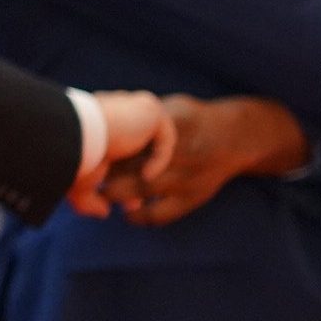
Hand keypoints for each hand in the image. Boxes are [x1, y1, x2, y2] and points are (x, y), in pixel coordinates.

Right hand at [69, 90, 171, 217]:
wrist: (72, 135)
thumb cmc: (70, 158)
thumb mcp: (77, 185)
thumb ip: (88, 200)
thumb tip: (103, 212)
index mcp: (91, 123)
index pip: (115, 149)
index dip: (121, 179)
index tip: (121, 202)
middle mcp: (112, 111)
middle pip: (135, 148)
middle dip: (137, 177)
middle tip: (136, 204)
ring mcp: (130, 106)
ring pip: (151, 141)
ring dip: (150, 166)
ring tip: (148, 188)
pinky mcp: (148, 108)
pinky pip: (164, 138)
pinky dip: (159, 160)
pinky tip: (146, 176)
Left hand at [99, 95, 308, 225]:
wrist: (237, 138)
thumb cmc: (194, 119)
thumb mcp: (172, 106)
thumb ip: (143, 111)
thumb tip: (101, 103)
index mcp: (172, 125)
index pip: (130, 137)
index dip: (104, 145)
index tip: (86, 146)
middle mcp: (180, 151)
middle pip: (130, 164)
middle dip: (102, 170)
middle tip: (83, 171)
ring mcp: (187, 177)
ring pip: (141, 189)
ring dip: (114, 193)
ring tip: (97, 192)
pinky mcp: (194, 197)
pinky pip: (160, 214)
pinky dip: (139, 217)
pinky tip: (126, 212)